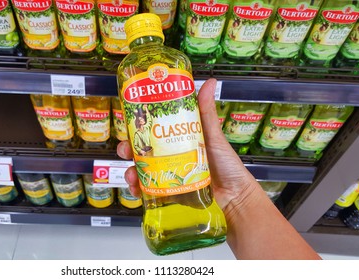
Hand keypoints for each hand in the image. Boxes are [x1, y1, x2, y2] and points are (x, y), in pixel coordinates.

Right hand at [116, 79, 256, 210]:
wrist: (234, 195)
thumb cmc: (227, 164)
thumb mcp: (213, 135)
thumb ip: (206, 111)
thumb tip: (208, 81)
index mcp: (178, 139)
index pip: (153, 130)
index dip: (139, 126)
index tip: (129, 122)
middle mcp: (170, 155)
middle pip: (142, 150)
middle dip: (128, 149)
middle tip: (124, 149)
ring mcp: (168, 174)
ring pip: (142, 170)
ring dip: (131, 171)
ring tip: (131, 174)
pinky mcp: (169, 191)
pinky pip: (149, 189)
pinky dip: (139, 189)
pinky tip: (136, 189)